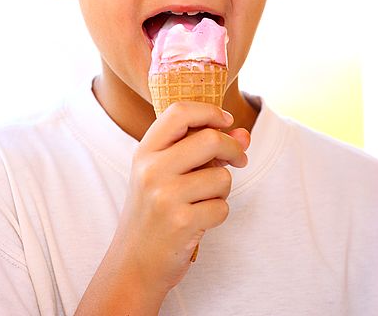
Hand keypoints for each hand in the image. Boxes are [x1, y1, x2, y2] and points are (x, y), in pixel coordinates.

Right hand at [75, 101, 249, 314]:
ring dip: (223, 189)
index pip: (179, 111)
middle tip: (239, 159)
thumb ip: (204, 149)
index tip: (226, 121)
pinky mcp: (182, 223)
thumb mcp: (167, 174)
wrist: (133, 265)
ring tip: (203, 200)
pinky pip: (222, 207)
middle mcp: (152, 169)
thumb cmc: (154, 212)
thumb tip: (244, 134)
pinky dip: (218, 213)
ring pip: (222, 177)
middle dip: (233, 148)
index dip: (209, 111)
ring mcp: (165, 196)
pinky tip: (199, 221)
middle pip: (210, 139)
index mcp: (145, 151)